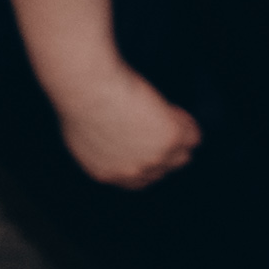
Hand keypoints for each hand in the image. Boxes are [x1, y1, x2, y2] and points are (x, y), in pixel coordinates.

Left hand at [47, 57, 202, 190]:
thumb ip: (100, 146)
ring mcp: (154, 158)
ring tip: (166, 114)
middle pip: (163, 170)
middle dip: (162, 150)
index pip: (138, 180)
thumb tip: (113, 139)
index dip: (145, 159)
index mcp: (107, 173)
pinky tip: (170, 107)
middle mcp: (133, 172)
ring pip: (182, 155)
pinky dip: (185, 121)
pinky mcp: (170, 138)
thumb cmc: (77, 99)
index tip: (145, 141)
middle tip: (155, 123)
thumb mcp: (80, 132)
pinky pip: (192, 135)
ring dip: (178, 137)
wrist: (87, 88)